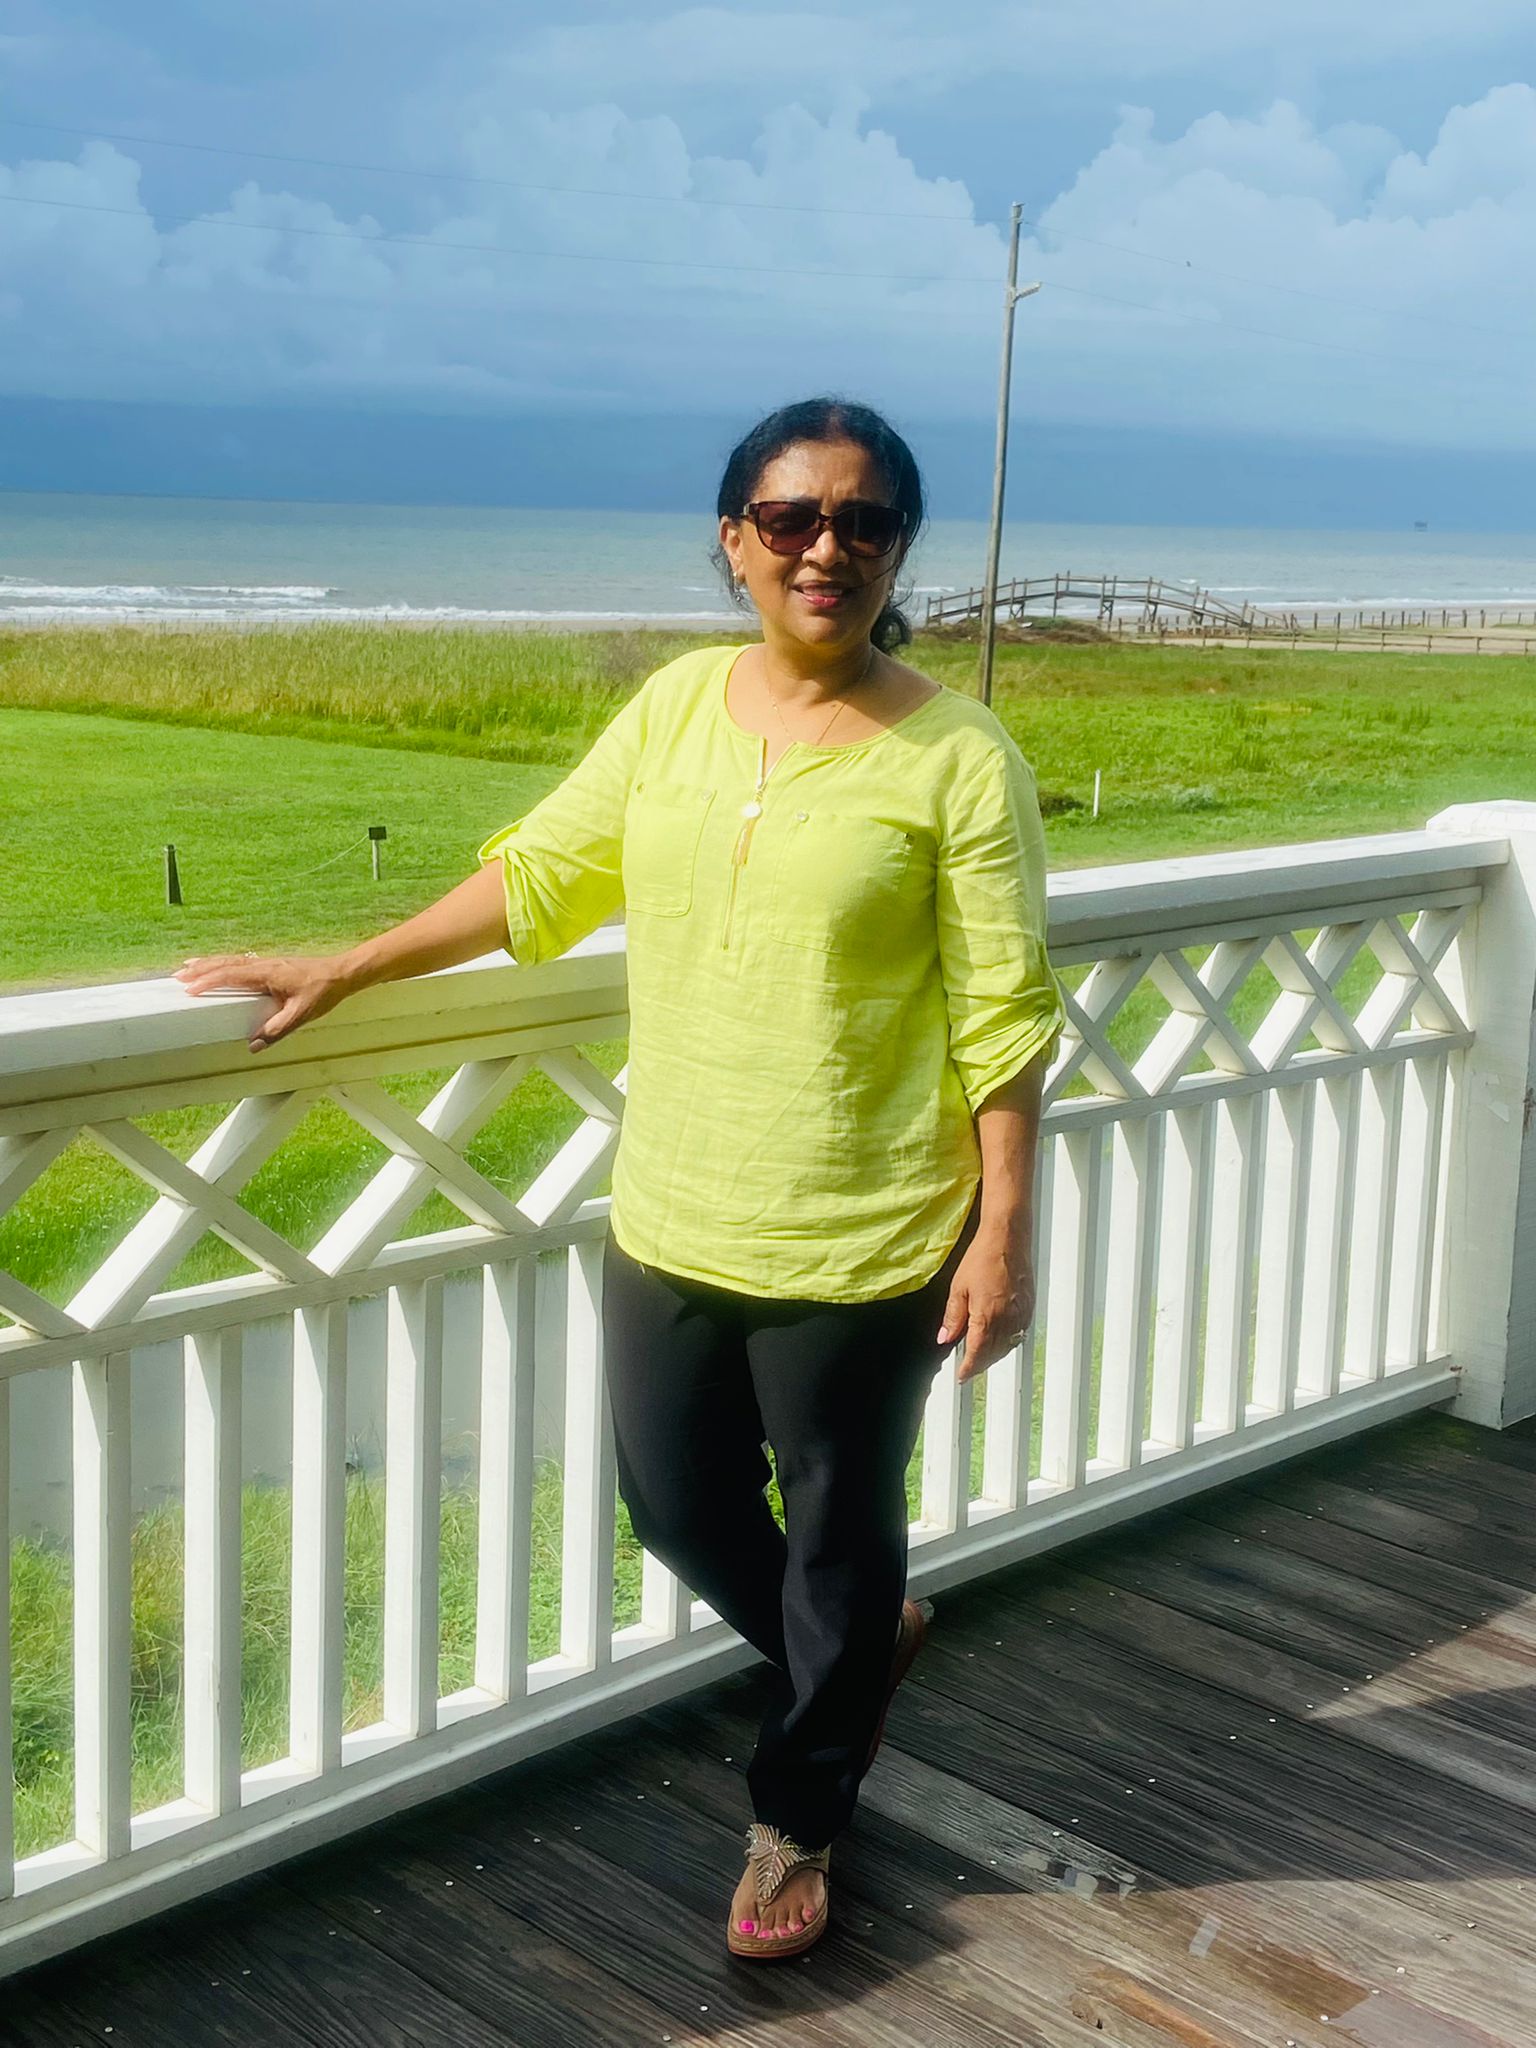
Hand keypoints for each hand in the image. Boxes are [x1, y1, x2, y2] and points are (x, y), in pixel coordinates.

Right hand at [173, 950, 356, 1053]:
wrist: (340, 973)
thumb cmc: (322, 991)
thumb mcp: (301, 1014)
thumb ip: (277, 1030)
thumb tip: (254, 1045)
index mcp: (267, 974)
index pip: (232, 976)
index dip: (210, 981)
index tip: (190, 989)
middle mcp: (263, 965)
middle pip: (226, 964)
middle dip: (201, 969)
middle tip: (178, 976)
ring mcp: (266, 963)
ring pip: (231, 961)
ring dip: (209, 964)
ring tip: (187, 967)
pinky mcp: (270, 966)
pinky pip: (240, 963)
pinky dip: (223, 964)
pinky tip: (218, 968)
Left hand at [936, 1227, 1034, 1383]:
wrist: (1008, 1238)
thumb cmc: (982, 1258)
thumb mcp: (958, 1288)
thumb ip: (953, 1317)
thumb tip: (945, 1338)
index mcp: (988, 1316)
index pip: (978, 1353)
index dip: (969, 1368)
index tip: (961, 1376)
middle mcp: (1008, 1319)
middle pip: (994, 1353)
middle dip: (980, 1363)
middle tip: (968, 1366)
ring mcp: (1021, 1314)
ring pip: (1008, 1346)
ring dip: (994, 1354)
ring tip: (981, 1354)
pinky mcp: (1029, 1307)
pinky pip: (1019, 1333)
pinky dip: (1007, 1341)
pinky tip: (998, 1337)